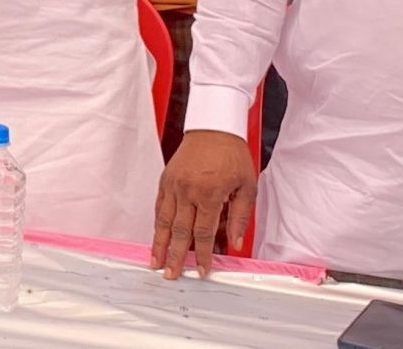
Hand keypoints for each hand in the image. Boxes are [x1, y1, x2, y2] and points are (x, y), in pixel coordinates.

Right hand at [151, 130, 257, 278]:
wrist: (214, 127)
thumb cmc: (232, 154)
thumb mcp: (247, 186)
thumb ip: (239, 216)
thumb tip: (234, 243)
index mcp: (209, 193)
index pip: (204, 233)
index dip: (203, 254)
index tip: (202, 270)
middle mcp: (187, 191)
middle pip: (179, 231)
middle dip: (175, 256)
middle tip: (171, 274)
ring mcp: (173, 184)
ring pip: (163, 220)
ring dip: (159, 243)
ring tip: (155, 261)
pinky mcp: (166, 179)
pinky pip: (159, 205)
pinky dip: (157, 223)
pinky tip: (156, 236)